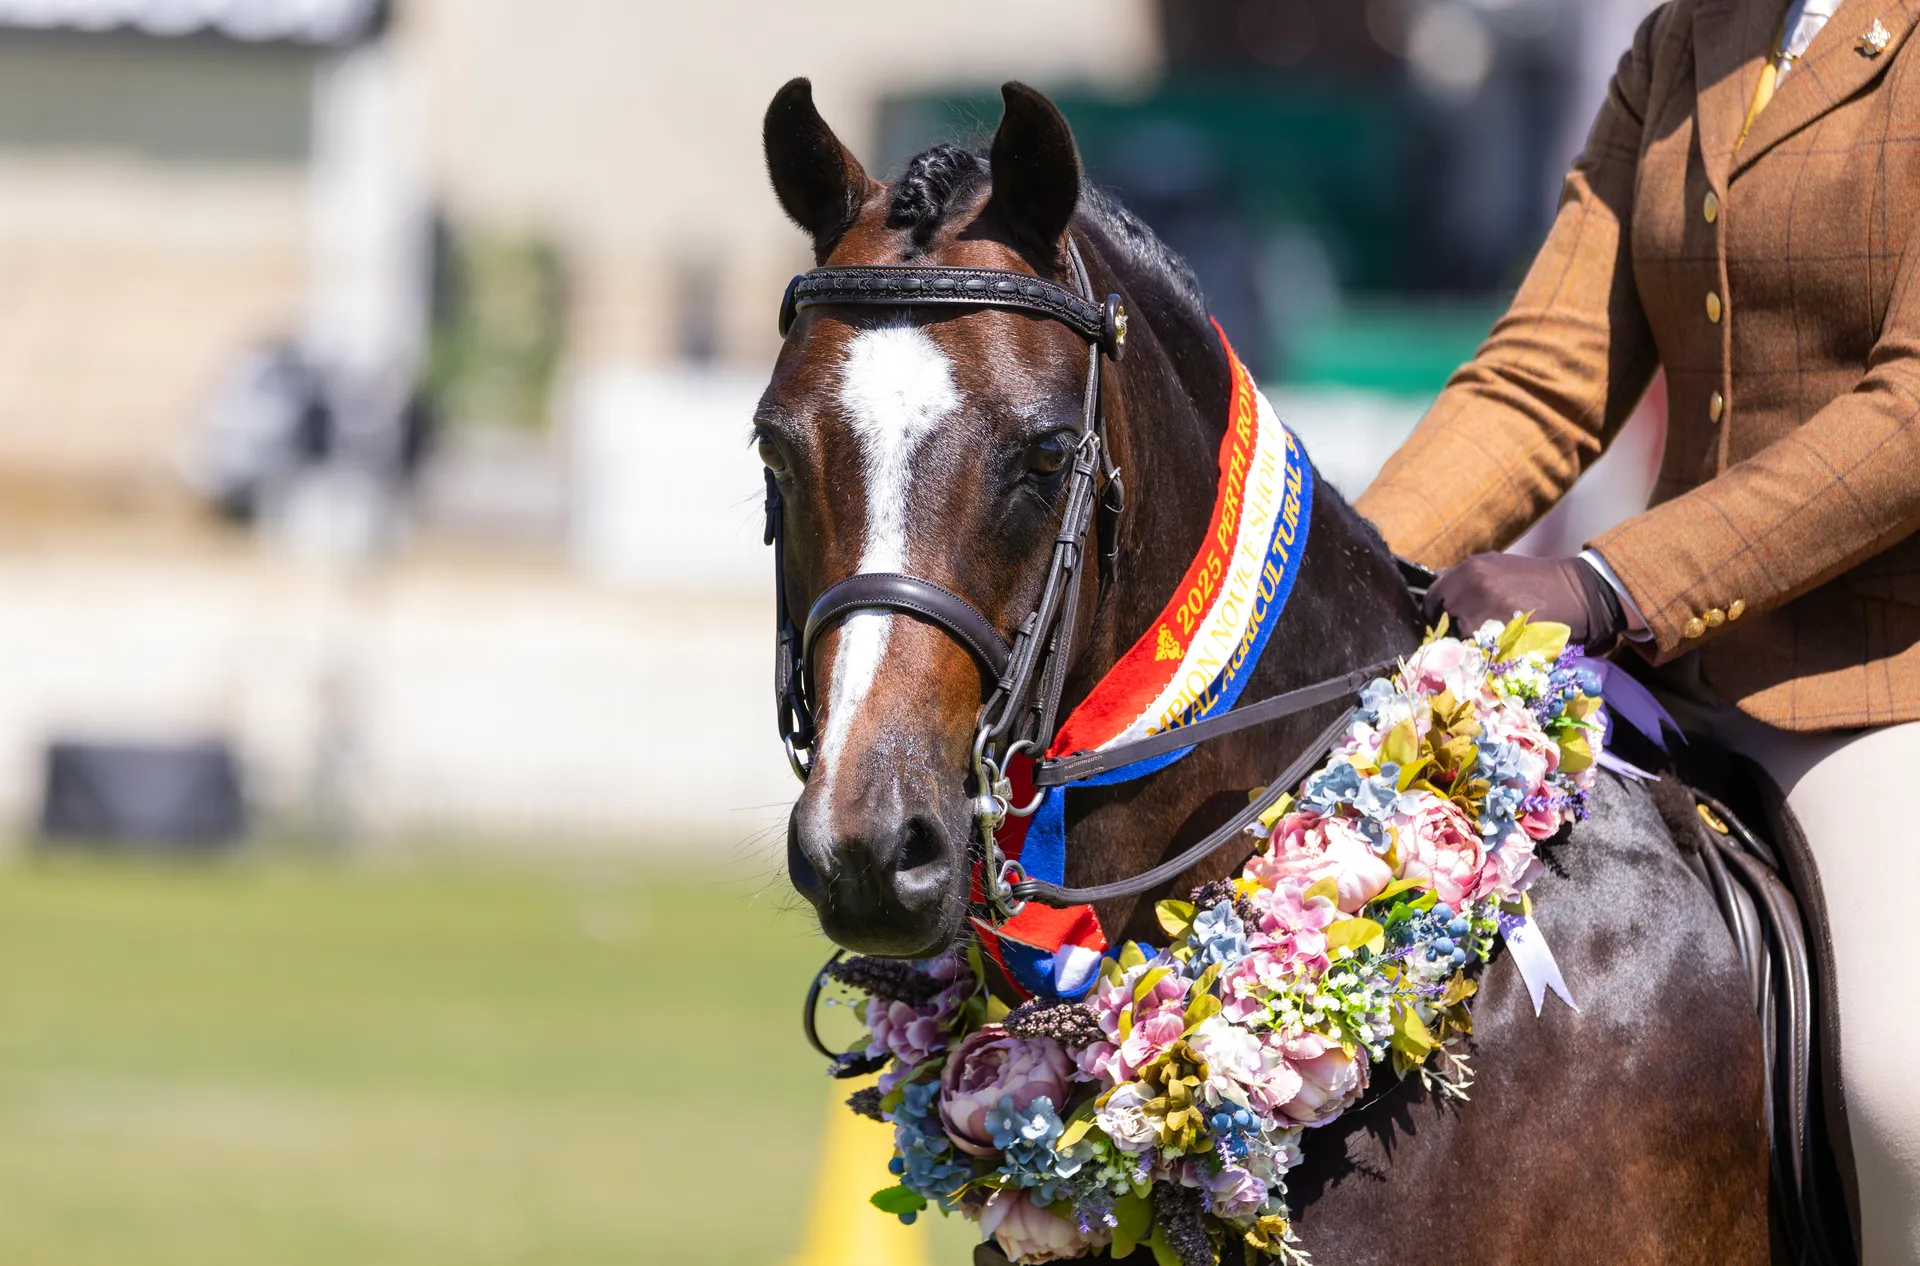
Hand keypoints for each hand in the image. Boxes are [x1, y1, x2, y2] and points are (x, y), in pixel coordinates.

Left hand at [1423, 554, 1625, 648]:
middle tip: (1474, 634)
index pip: (1432, 599)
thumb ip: (1468, 583)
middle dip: (1453, 628)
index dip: (1437, 614)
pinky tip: (1501, 648)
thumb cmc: (1539, 583)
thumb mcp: (1498, 569)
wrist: (1579, 594)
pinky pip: (1479, 650)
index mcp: (1470, 568)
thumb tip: (1441, 603)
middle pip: (1444, 619)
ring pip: (1460, 637)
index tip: (1446, 623)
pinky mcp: (1501, 631)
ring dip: (1470, 642)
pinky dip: (1485, 653)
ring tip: (1492, 639)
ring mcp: (1486, 609)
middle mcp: (1473, 585)